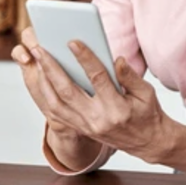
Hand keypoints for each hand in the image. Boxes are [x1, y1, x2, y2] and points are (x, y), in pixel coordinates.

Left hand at [12, 28, 173, 163]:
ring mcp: (86, 126)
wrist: (146, 142)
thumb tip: (117, 59)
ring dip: (44, 81)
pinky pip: (57, 113)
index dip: (85, 59)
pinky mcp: (80, 128)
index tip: (73, 42)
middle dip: (52, 68)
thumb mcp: (147, 93)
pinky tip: (43, 78)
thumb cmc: (147, 114)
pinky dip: (47, 95)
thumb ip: (130, 76)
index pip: (97, 79)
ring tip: (38, 60)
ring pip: (57, 104)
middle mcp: (98, 119)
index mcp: (117, 109)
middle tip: (40, 48)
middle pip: (68, 91)